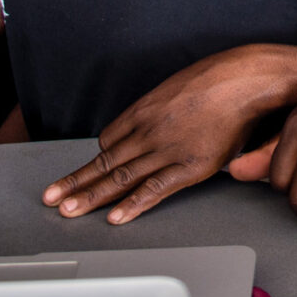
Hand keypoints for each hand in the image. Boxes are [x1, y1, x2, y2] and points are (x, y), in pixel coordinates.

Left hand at [44, 49, 294, 223]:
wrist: (246, 80)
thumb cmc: (218, 79)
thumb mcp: (178, 88)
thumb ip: (160, 109)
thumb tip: (157, 121)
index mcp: (144, 110)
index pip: (108, 140)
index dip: (98, 160)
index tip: (86, 173)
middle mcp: (148, 130)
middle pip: (104, 162)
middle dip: (75, 182)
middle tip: (51, 198)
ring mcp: (166, 150)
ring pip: (120, 178)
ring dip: (91, 197)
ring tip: (68, 212)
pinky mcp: (189, 166)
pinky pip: (154, 189)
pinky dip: (133, 205)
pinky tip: (116, 217)